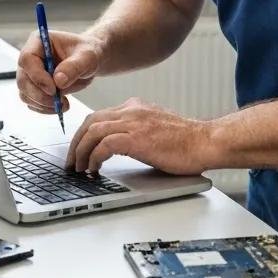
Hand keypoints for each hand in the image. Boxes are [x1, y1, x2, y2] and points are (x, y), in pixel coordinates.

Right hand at [16, 29, 101, 114]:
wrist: (89, 62)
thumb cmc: (87, 53)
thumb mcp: (87, 57)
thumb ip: (74, 66)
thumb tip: (58, 81)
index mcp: (38, 42)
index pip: (27, 59)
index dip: (37, 76)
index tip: (53, 89)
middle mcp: (30, 58)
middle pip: (23, 80)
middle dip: (39, 95)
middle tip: (58, 102)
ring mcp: (30, 74)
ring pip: (25, 93)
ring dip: (43, 104)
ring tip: (64, 104)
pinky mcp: (34, 88)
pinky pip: (32, 102)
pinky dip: (45, 108)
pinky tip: (61, 105)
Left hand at [66, 97, 213, 174]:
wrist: (206, 141)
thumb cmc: (187, 141)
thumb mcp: (156, 128)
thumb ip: (138, 130)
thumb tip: (119, 146)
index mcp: (136, 107)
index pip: (100, 116)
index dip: (84, 134)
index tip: (79, 149)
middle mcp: (132, 111)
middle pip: (91, 121)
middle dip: (76, 142)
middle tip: (72, 161)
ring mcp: (134, 123)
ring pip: (93, 132)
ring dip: (81, 152)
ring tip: (79, 168)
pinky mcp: (137, 139)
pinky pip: (104, 146)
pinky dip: (94, 158)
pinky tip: (94, 169)